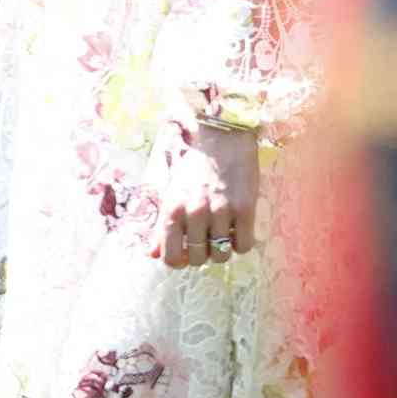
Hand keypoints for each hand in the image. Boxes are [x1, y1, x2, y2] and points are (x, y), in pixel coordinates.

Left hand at [150, 122, 258, 272]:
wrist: (222, 136)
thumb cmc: (194, 167)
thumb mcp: (172, 194)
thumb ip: (162, 226)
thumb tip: (152, 255)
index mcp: (172, 210)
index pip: (170, 258)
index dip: (179, 261)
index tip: (186, 252)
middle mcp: (194, 213)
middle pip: (198, 259)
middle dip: (202, 253)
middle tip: (207, 238)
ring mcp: (221, 211)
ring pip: (221, 255)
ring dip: (223, 249)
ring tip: (223, 232)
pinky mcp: (245, 208)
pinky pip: (244, 245)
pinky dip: (242, 243)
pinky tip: (239, 228)